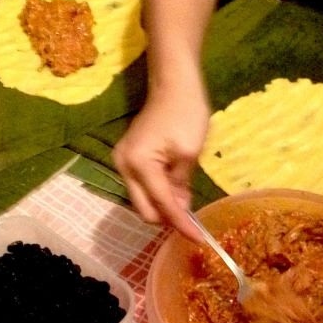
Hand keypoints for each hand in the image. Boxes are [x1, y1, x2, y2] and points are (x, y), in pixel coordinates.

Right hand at [112, 80, 210, 237]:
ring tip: (186, 199)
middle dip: (168, 219)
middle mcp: (124, 167)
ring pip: (143, 201)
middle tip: (192, 221)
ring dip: (164, 206)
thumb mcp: (190, 154)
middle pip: (145, 210)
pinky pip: (143, 187)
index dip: (181, 224)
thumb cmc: (185, 112)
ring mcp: (123, 163)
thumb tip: (180, 209)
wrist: (173, 83)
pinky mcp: (129, 159)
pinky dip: (159, 194)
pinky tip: (176, 189)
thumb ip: (182, 186)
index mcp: (139, 164)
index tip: (198, 239)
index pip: (162, 204)